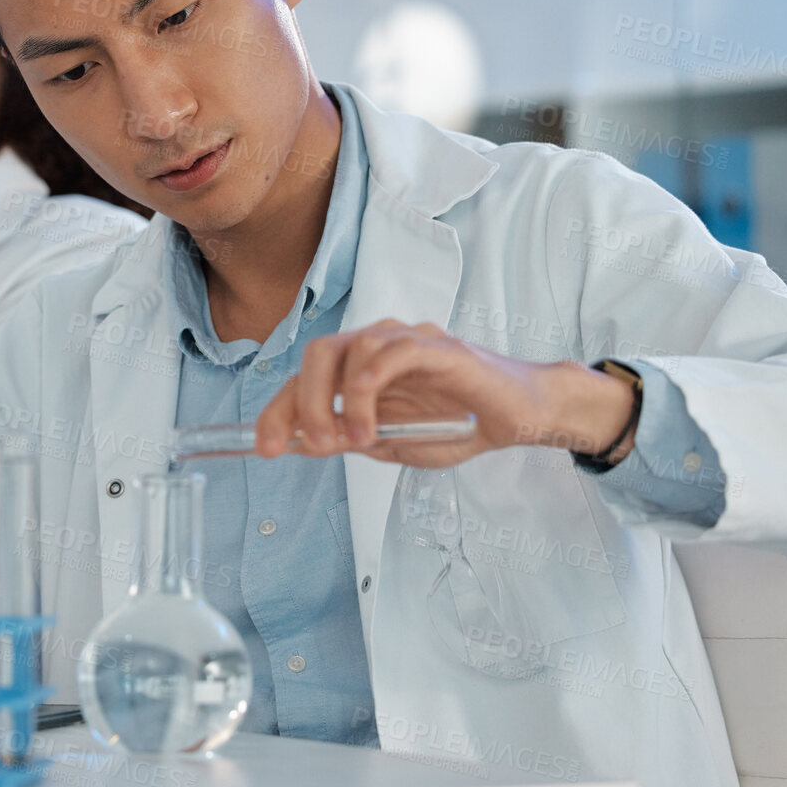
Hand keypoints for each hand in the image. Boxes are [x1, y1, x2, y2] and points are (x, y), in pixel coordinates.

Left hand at [255, 319, 636, 469]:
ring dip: (335, 401)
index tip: (264, 447)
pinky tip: (368, 420)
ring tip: (349, 442)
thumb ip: (354, 438)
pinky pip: (390, 351)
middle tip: (306, 446)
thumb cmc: (460, 424)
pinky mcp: (436, 346)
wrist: (523, 415)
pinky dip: (367, 385)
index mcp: (362, 366)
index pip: (305, 378)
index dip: (277, 410)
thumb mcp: (396, 442)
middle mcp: (377, 343)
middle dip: (297, 403)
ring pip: (346, 349)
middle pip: (316, 354)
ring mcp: (406, 339)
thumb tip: (305, 442)